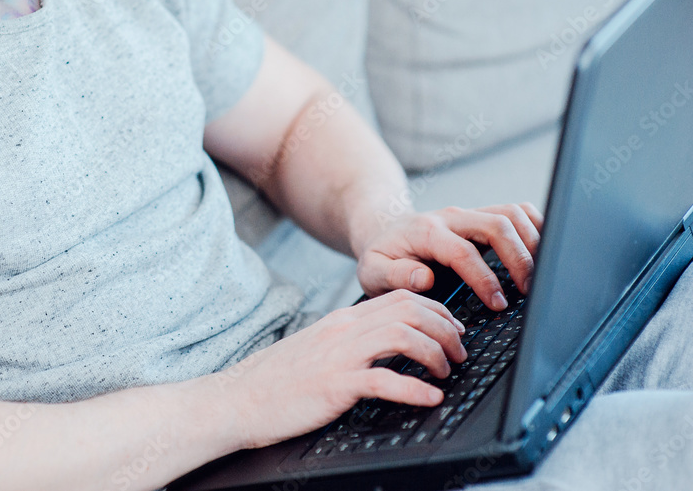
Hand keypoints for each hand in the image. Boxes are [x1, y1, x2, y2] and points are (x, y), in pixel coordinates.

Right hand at [221, 290, 466, 449]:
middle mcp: (345, 330)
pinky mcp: (335, 385)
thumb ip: (351, 342)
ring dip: (436, 354)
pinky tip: (430, 398)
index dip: (438, 310)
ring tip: (446, 373)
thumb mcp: (319, 349)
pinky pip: (385, 381)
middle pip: (411, 310)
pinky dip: (416, 390)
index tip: (453, 330)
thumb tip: (386, 347)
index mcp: (343, 321)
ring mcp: (340, 356)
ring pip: (404, 336)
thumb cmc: (277, 380)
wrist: (238, 398)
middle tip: (459, 352)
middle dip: (446, 329)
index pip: (401, 298)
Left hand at [356, 204, 543, 310]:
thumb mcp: (372, 272)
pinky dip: (536, 227)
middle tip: (529, 291)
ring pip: (512, 213)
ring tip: (541, 274)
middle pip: (497, 224)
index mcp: (426, 232)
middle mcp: (452, 217)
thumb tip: (424, 279)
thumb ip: (394, 276)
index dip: (484, 278)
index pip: (463, 251)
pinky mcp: (483, 216)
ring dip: (533, 241)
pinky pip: (517, 212)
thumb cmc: (381, 257)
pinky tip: (543, 252)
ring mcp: (470, 214)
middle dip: (519, 258)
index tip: (497, 303)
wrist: (384, 231)